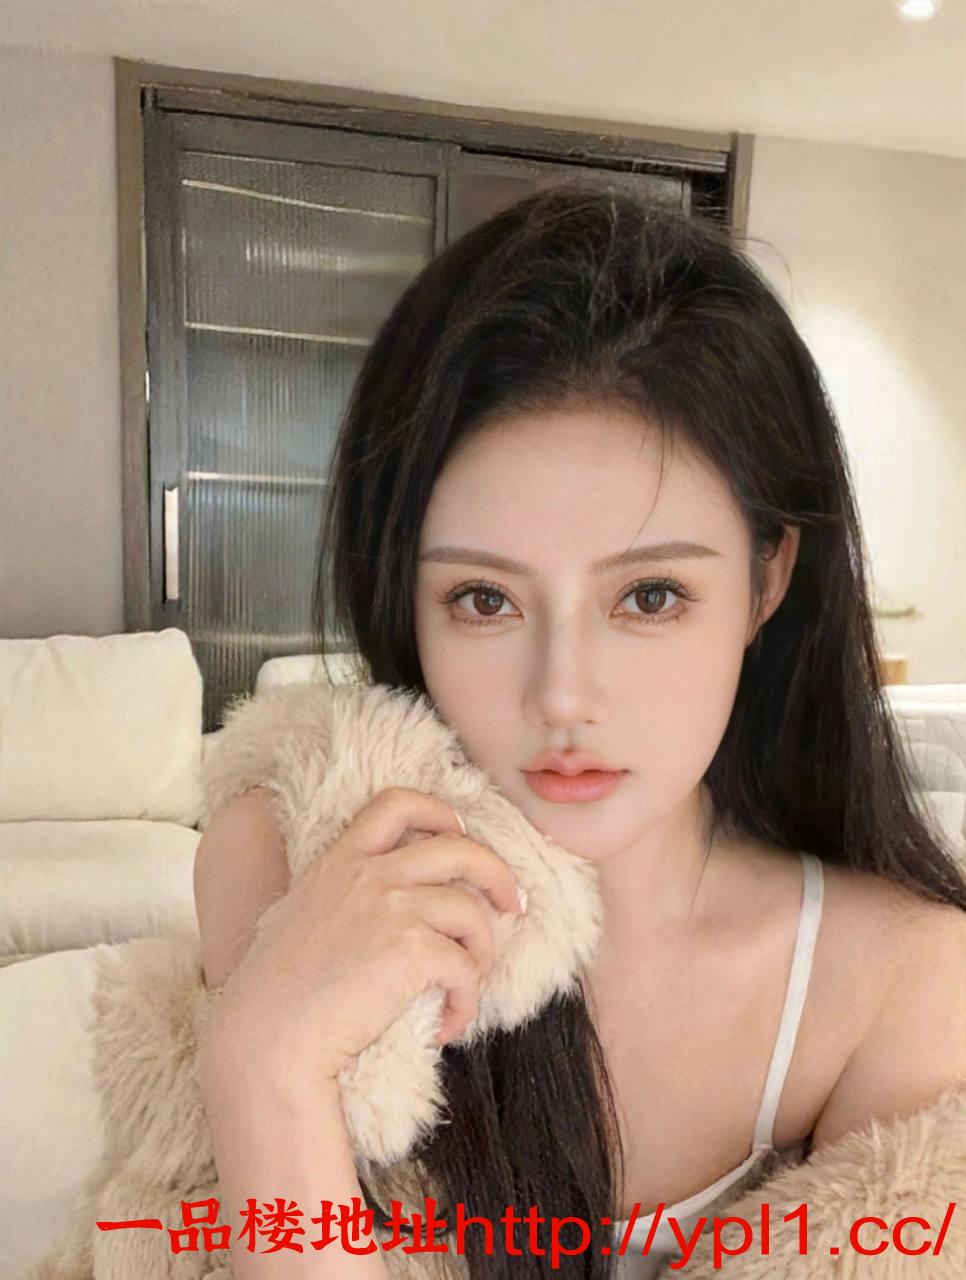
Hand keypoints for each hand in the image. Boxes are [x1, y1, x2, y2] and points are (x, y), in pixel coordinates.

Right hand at [199, 787, 524, 1097]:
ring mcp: (392, 908)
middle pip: (460, 848)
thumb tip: (392, 909)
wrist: (267, 1039)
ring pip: (473, 912)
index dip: (440, 812)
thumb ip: (343, 896)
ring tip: (466, 984)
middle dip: (498, 874)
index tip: (460, 834)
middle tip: (512, 904)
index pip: (397, 804)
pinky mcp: (412, 951)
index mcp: (340, 860)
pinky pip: (467, 969)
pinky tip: (447, 1025)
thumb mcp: (301, 916)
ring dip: (483, 952)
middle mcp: (369, 874)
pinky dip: (467, 1001)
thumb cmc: (276, 995)